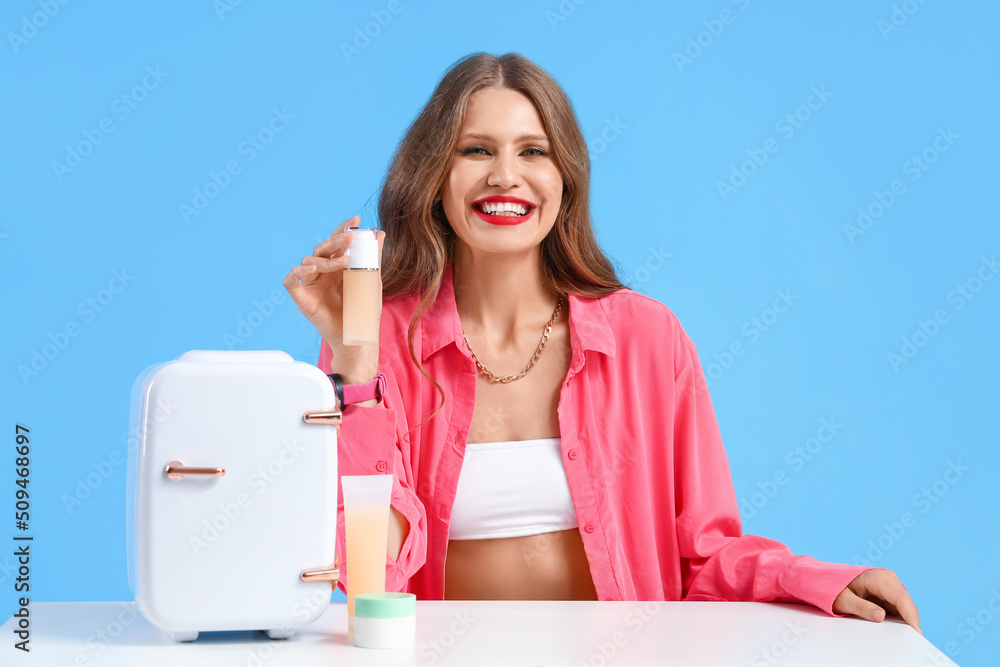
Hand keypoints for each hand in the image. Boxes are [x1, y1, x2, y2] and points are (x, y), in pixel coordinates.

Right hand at [283, 216, 385, 382]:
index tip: (355, 220)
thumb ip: (373, 257)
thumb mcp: (371, 281)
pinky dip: (297, 272)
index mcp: (337, 266)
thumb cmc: (362, 311)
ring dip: (324, 258)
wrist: (356, 337)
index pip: (336, 242)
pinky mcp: (302, 298)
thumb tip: (381, 233)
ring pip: (309, 261)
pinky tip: (311, 268)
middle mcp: (322, 272)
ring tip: (342, 262)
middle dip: (335, 240)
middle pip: (322, 248)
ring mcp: (311, 284)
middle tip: (349, 237)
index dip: (343, 229)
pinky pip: (291, 281)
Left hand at [833, 569, 920, 633]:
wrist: (832, 580)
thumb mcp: (843, 600)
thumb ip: (861, 607)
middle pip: (906, 603)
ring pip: (905, 606)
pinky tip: (899, 632)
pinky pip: (900, 607)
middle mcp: (888, 579)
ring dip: (907, 621)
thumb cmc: (836, 589)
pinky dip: (901, 619)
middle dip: (911, 621)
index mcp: (877, 578)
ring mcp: (891, 585)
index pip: (900, 597)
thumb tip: (880, 616)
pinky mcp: (891, 593)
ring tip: (906, 638)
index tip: (916, 632)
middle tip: (914, 640)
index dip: (910, 615)